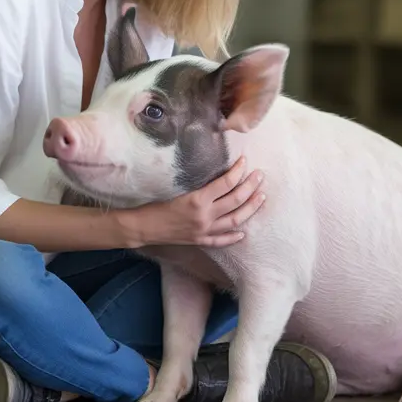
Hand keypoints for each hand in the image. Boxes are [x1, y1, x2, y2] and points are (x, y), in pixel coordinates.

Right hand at [120, 156, 265, 247]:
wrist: (141, 227)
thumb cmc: (153, 203)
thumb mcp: (177, 189)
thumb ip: (199, 185)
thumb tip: (217, 173)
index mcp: (198, 200)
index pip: (227, 183)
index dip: (239, 171)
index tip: (245, 161)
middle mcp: (205, 216)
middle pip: (236, 200)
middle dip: (251, 186)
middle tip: (260, 176)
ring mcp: (204, 231)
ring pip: (236, 220)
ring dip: (251, 208)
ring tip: (261, 197)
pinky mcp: (200, 241)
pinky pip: (221, 241)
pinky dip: (233, 236)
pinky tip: (243, 232)